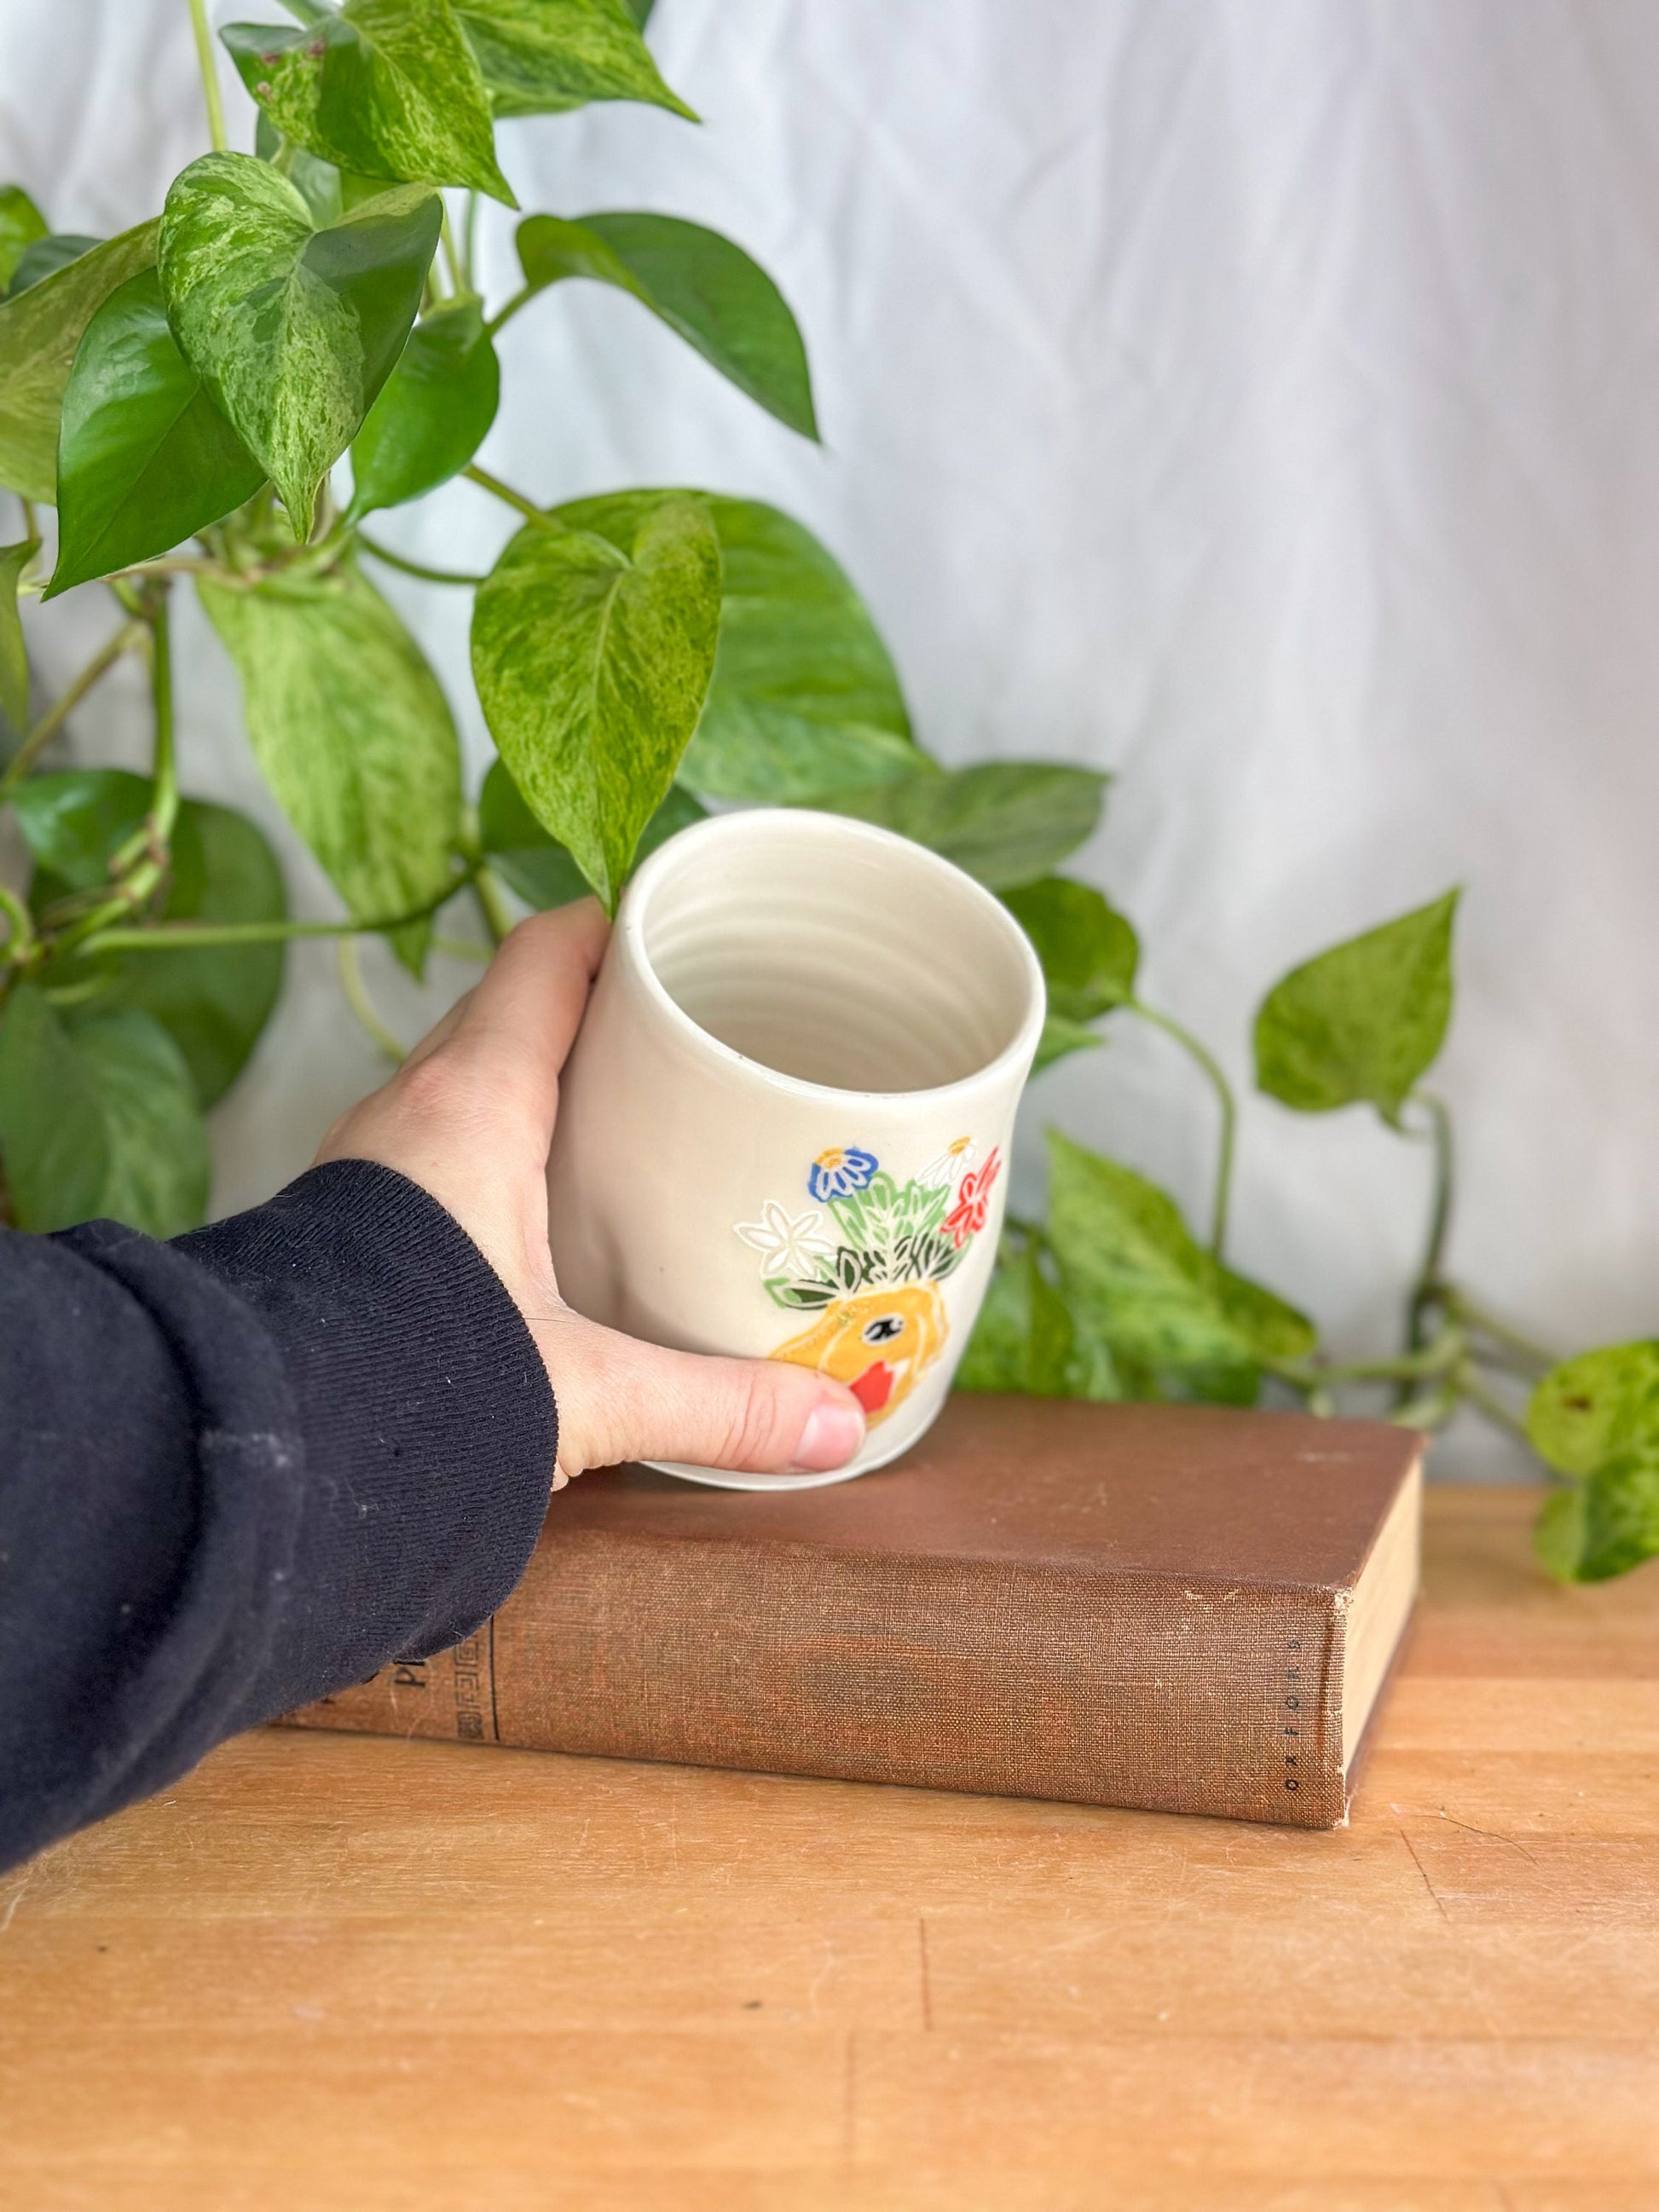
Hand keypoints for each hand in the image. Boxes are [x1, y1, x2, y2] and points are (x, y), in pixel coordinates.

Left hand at [317, 902, 866, 1485]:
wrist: (258, 1450)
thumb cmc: (408, 1385)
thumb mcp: (586, 1392)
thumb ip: (716, 1404)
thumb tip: (836, 1427)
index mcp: (474, 1105)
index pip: (545, 960)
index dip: (613, 928)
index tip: (676, 930)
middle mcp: (410, 1110)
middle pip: (507, 1010)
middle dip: (589, 1008)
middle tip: (677, 1035)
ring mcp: (368, 1162)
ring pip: (461, 1078)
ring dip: (534, 1080)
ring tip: (621, 1117)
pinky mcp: (349, 1221)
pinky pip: (430, 1141)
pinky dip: (491, 1144)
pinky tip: (539, 1209)